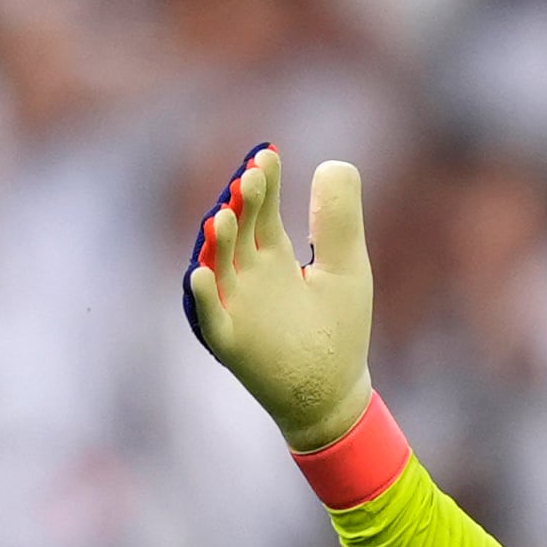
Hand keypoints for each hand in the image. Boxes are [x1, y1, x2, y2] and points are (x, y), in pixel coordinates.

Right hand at [182, 144, 375, 452]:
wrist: (332, 392)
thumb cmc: (338, 328)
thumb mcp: (346, 266)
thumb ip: (338, 219)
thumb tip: (332, 162)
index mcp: (274, 256)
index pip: (263, 210)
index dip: (264, 183)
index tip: (268, 153)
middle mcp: (248, 275)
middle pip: (240, 231)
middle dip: (243, 204)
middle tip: (250, 174)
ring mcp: (236, 306)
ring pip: (219, 267)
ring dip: (218, 242)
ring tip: (224, 214)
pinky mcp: (231, 340)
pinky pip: (211, 316)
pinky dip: (203, 296)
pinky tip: (200, 273)